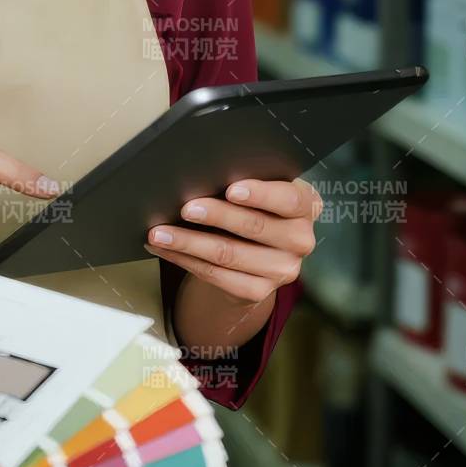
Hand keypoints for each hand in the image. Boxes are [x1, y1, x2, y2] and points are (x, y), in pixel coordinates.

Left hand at [146, 177, 321, 306]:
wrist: (254, 251)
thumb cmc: (252, 206)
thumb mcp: (257, 191)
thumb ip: (242, 182)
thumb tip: (201, 175)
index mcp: (305, 206)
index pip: (289, 200)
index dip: (261, 194)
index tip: (230, 189)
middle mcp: (300, 240)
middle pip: (254, 226)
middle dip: (215, 216)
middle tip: (185, 207)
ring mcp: (283, 270)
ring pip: (229, 254)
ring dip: (188, 242)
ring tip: (160, 232)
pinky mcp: (259, 291)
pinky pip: (216, 276)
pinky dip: (185, 260)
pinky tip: (165, 249)